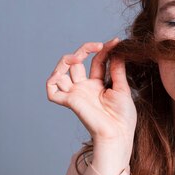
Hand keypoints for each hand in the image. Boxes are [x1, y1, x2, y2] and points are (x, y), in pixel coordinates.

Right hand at [46, 38, 136, 155]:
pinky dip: (52, 80)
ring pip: (61, 72)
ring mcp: (76, 93)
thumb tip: (118, 49)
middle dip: (83, 50)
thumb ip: (117, 68)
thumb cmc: (123, 116)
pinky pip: (51, 91)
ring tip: (78, 57)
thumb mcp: (122, 87)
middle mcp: (85, 87)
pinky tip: (63, 72)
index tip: (116, 41)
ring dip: (66, 60)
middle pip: (75, 62)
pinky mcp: (69, 101)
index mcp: (98, 84)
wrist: (118, 133)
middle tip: (98, 46)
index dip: (104, 49)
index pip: (97, 60)